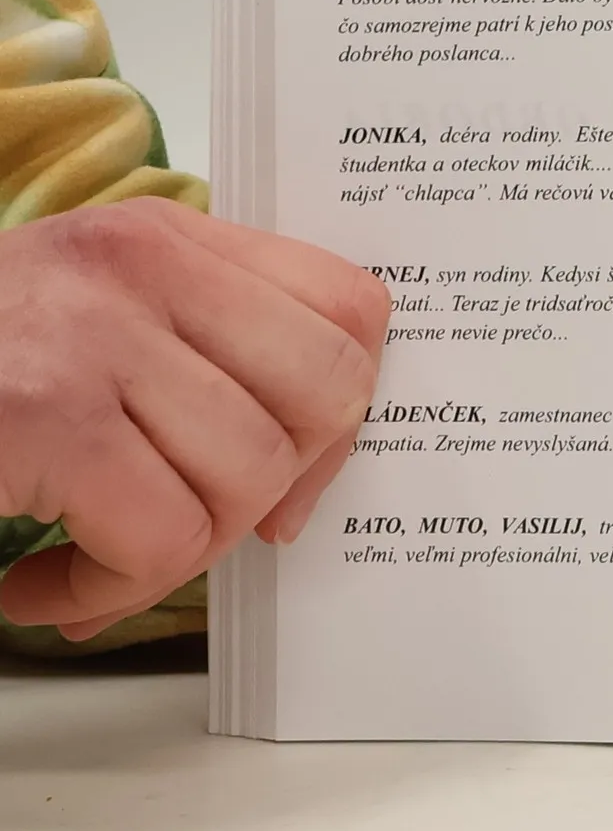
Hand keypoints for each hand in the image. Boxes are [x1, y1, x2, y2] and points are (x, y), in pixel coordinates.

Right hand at [0, 198, 388, 637]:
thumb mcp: (99, 312)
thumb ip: (207, 351)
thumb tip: (308, 477)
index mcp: (172, 237)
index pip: (353, 306)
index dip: (343, 407)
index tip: (292, 467)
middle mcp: (144, 268)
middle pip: (327, 395)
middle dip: (280, 486)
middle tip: (196, 520)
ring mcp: (93, 337)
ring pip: (250, 478)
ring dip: (181, 553)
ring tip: (98, 555)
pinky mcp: (43, 417)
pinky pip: (162, 539)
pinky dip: (107, 594)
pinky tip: (41, 586)